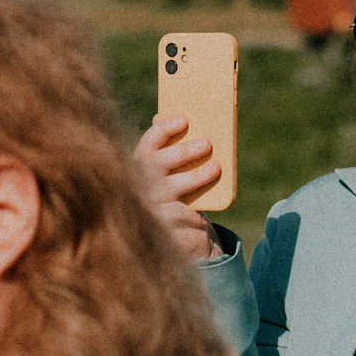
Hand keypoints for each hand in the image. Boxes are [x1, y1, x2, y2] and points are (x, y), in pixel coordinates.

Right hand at [133, 116, 222, 260]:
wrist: (180, 235)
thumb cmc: (180, 195)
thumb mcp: (177, 174)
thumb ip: (176, 154)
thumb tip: (183, 124)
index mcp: (141, 166)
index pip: (148, 143)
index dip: (164, 130)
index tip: (184, 120)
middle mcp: (139, 183)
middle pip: (157, 163)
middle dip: (183, 151)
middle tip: (207, 143)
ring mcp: (149, 203)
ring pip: (171, 186)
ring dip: (195, 175)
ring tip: (216, 167)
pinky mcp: (160, 223)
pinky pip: (179, 212)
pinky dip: (193, 209)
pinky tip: (205, 207)